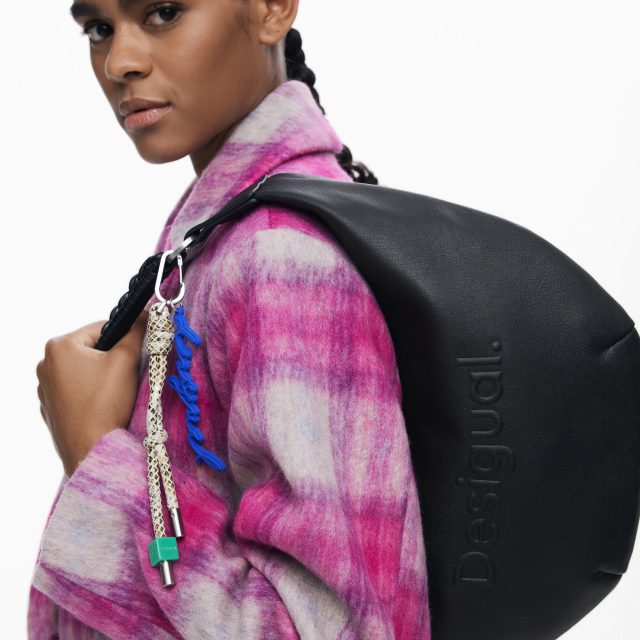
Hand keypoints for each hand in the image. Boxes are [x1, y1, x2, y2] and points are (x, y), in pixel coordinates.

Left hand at [36, 309, 148, 476]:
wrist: (91, 450)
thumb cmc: (106, 403)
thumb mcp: (126, 360)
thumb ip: (136, 332)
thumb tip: (147, 314)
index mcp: (58, 346)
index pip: (102, 328)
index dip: (125, 338)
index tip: (138, 353)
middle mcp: (45, 364)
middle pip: (92, 349)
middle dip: (112, 358)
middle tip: (128, 375)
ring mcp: (45, 388)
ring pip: (85, 370)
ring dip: (102, 376)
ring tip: (116, 394)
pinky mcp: (50, 409)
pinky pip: (76, 391)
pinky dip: (91, 393)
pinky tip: (103, 406)